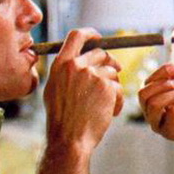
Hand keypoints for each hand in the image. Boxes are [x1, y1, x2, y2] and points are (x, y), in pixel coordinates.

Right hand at [43, 28, 123, 153]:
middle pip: (100, 53)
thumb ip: (66, 72)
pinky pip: (118, 88)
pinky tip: (110, 113)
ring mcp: (92, 75)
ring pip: (112, 72)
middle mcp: (76, 66)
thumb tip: (81, 59)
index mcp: (61, 65)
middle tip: (115, 73)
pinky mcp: (107, 86)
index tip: (98, 37)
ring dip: (113, 87)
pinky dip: (117, 101)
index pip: (76, 36)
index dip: (90, 33)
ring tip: (106, 106)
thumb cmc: (62, 120)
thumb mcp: (55, 90)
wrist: (69, 139)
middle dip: (110, 63)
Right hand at [138, 63, 173, 147]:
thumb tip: (170, 65)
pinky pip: (171, 114)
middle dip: (162, 85)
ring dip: (172, 95)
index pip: (145, 85)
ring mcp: (158, 125)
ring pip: (154, 104)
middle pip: (143, 95)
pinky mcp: (169, 133)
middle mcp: (151, 114)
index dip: (159, 74)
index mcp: (152, 103)